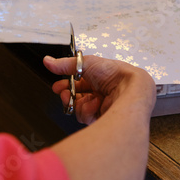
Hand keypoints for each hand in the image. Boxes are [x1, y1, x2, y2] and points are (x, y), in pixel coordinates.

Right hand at [43, 54, 156, 179]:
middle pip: (76, 97)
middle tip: (65, 95)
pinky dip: (88, 111)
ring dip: (79, 103)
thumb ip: (66, 64)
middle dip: (68, 96)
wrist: (130, 90)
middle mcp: (101, 91)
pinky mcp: (103, 118)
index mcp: (99, 77)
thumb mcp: (87, 63)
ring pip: (79, 108)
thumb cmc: (116, 74)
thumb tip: (48, 61)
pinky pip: (86, 117)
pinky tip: (95, 106)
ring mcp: (102, 105)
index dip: (66, 84)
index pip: (78, 82)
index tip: (57, 86)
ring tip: (85, 99)